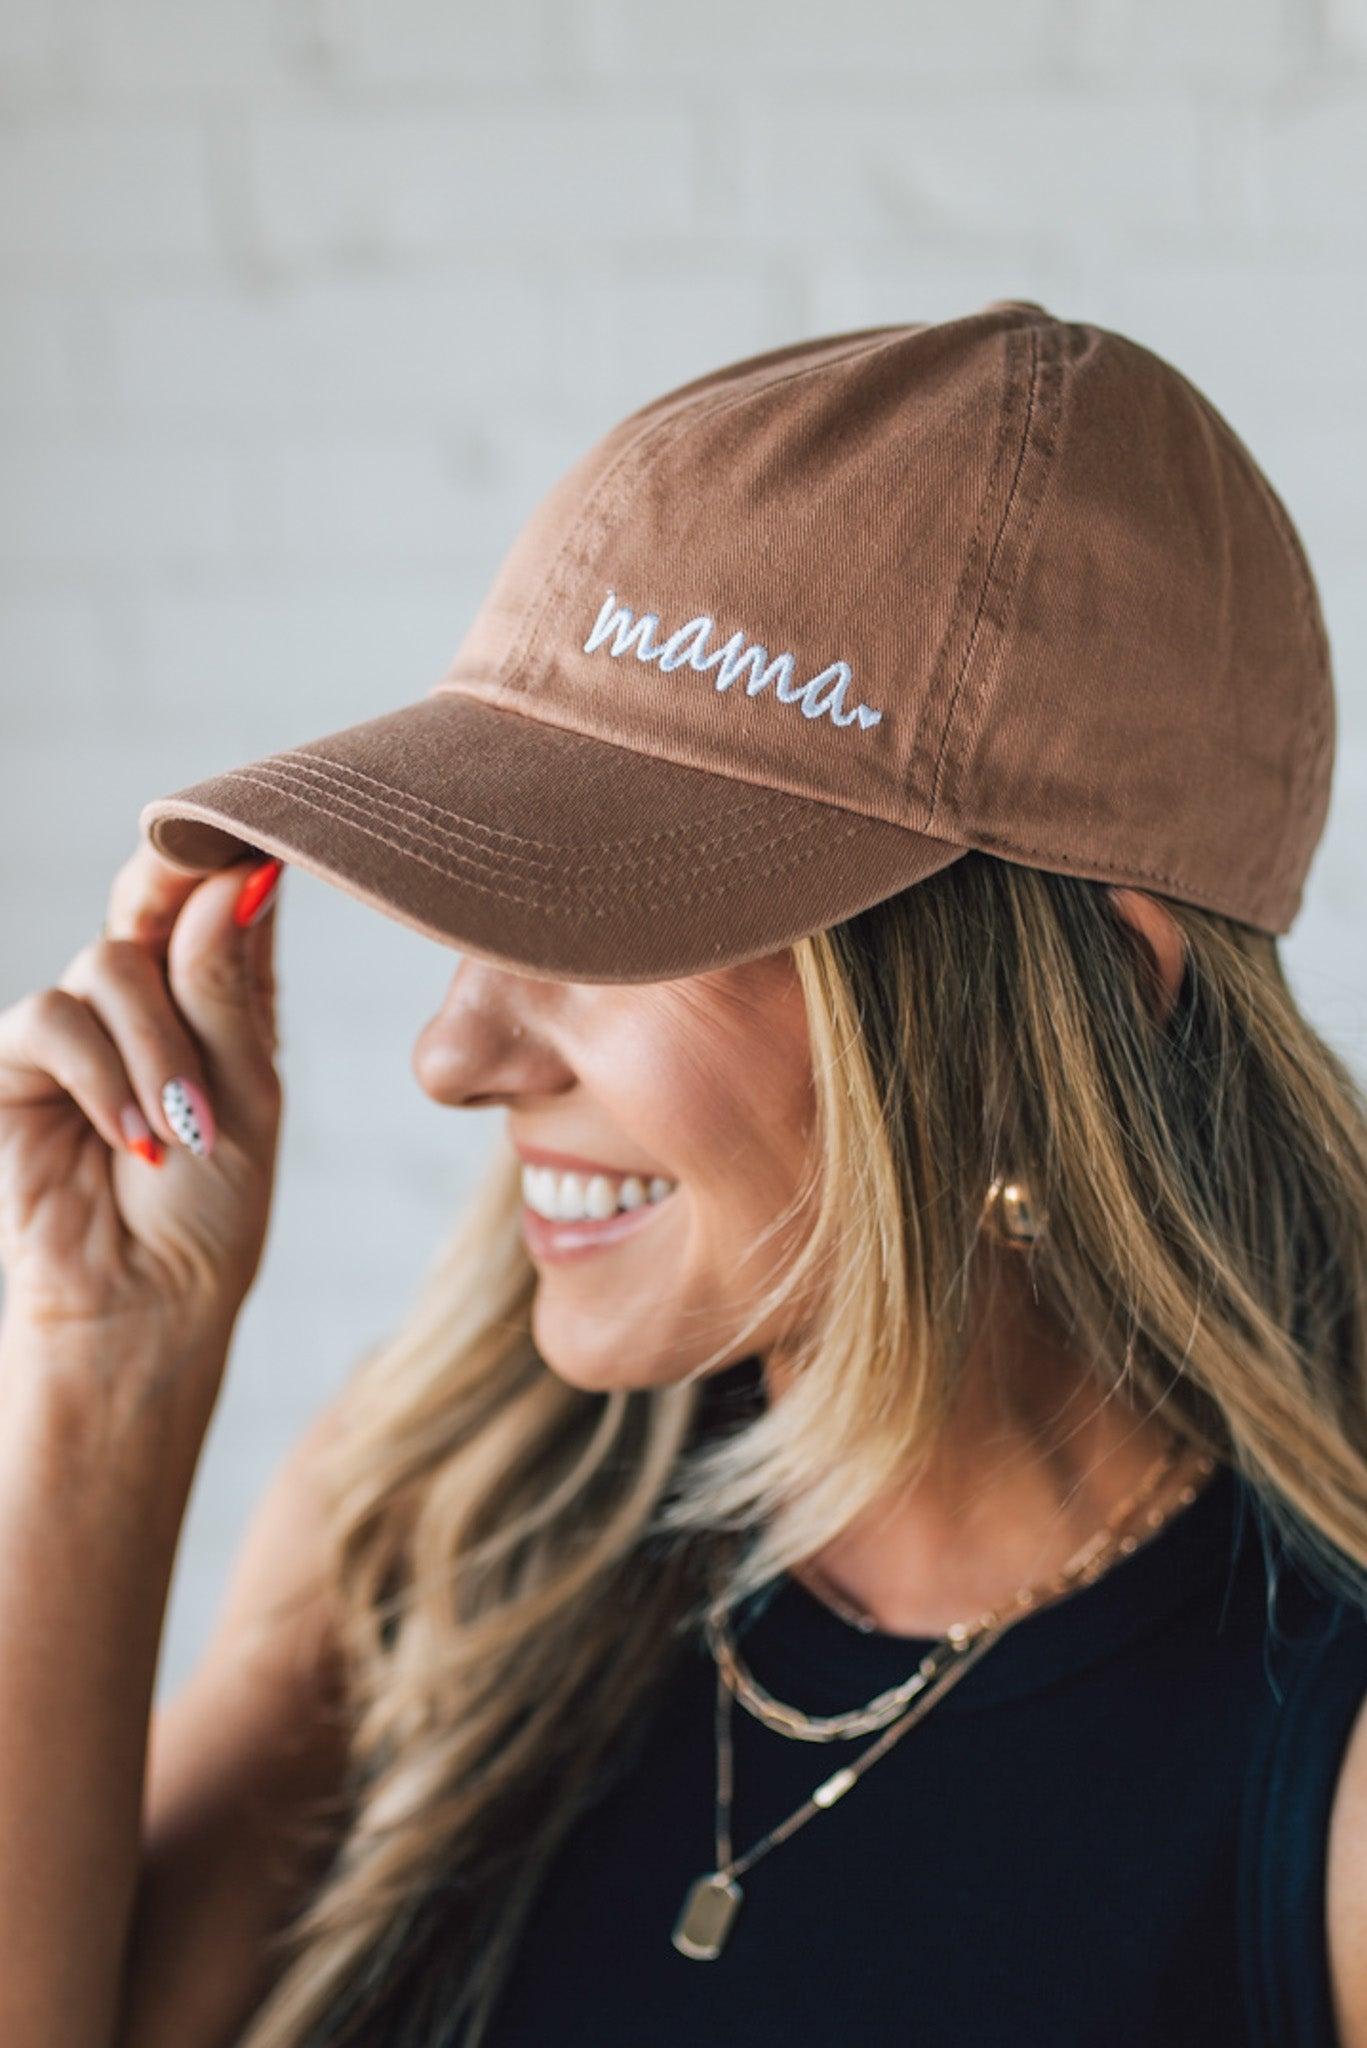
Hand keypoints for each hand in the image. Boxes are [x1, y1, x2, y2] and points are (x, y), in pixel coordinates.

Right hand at [0, 842, 285, 1376]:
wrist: (146, 1304)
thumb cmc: (212, 1211)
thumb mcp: (245, 1094)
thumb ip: (227, 988)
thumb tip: (232, 878)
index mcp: (223, 999)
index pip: (225, 902)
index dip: (238, 858)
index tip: (269, 834)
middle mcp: (152, 1000)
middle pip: (154, 897)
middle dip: (178, 880)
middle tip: (213, 866)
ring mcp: (83, 1027)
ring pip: (111, 961)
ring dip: (157, 1046)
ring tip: (183, 1129)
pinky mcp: (21, 1064)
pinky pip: (53, 1018)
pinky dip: (101, 1075)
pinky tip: (132, 1138)